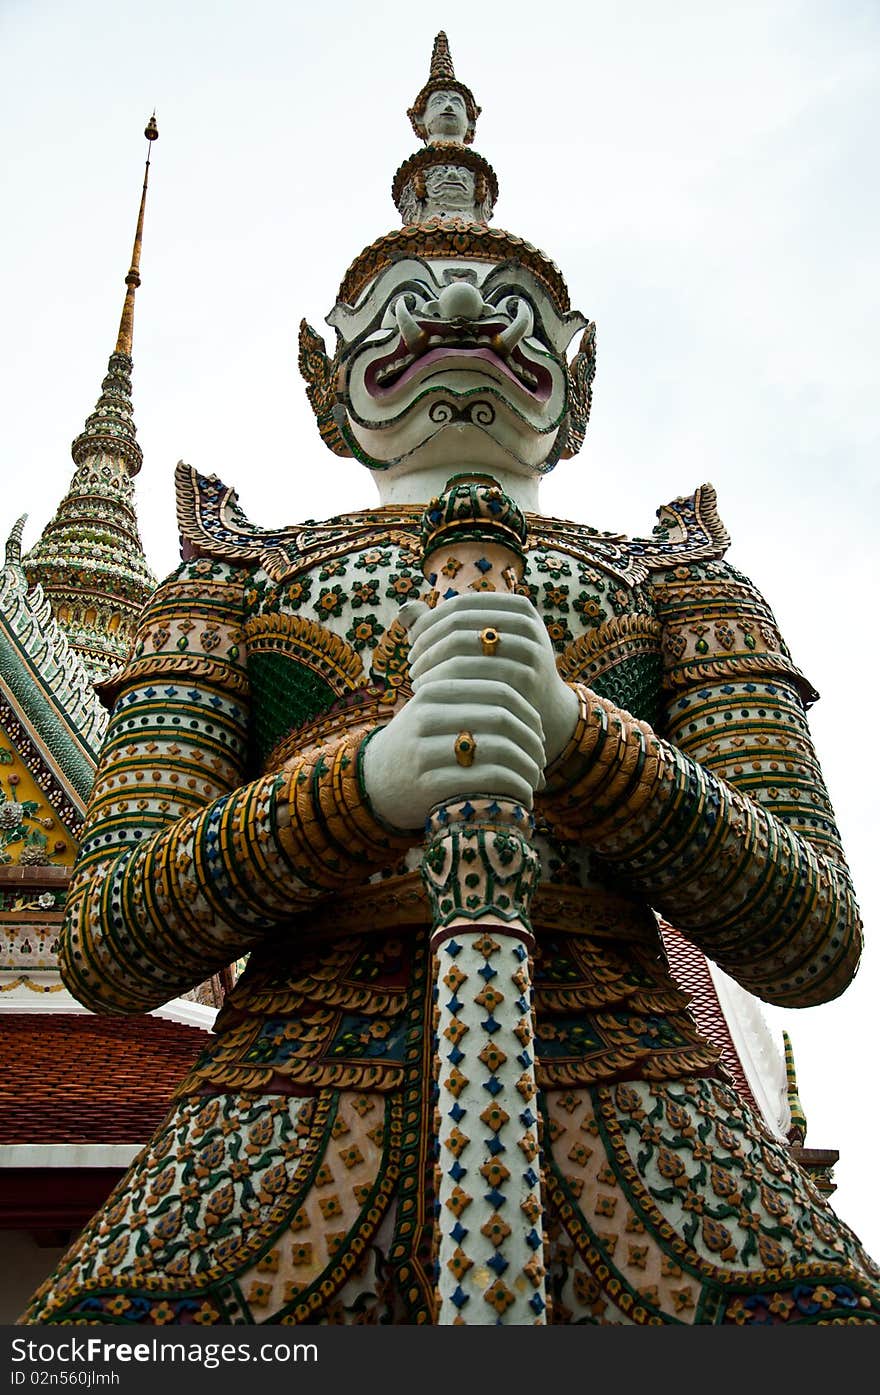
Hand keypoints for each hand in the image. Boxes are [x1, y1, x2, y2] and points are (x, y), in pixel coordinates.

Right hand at [362, 592, 576, 830]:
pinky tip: (523, 797)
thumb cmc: (419, 739)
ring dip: (527, 767)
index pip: (498, 690)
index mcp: (434, 690)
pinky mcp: (429, 784)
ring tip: (536, 778)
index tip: (540, 731)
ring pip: (497, 750)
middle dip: (531, 740)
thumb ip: (463, 678)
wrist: (376, 780)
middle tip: (542, 757)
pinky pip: (487, 780)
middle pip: (501, 719)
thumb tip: (509, 653)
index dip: (528, 711)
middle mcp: (427, 716)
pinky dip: (514, 788)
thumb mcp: (431, 701)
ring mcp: (426, 751)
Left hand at [407, 591, 577, 762]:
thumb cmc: (500, 672)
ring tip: (416, 679)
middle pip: (459, 623)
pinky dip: (446, 682)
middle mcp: (526, 623)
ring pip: (463, 647)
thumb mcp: (480, 644)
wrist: (542, 710)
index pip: (459, 605)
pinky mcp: (525, 677)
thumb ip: (443, 626)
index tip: (412, 644)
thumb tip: (405, 609)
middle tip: (410, 663)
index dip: (430, 622)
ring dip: (433, 662)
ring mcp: (529, 648)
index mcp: (515, 607)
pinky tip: (431, 694)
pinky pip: (473, 674)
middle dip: (428, 642)